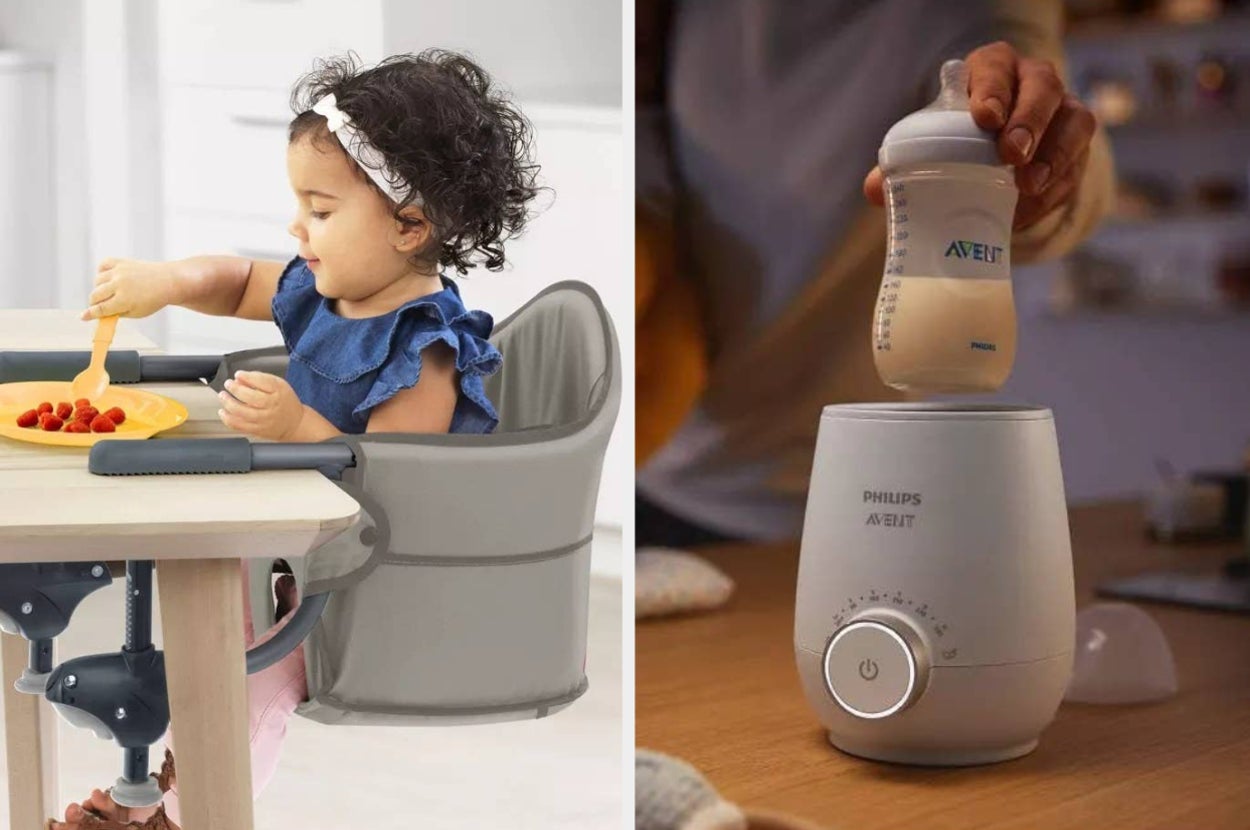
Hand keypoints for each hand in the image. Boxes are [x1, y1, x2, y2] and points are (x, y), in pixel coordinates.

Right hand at [82, 258, 178, 320]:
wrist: (168, 281)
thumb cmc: (154, 299)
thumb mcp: (137, 313)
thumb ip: (117, 313)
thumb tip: (100, 314)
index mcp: (124, 300)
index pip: (100, 309)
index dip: (90, 314)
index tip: (83, 317)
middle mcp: (119, 285)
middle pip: (95, 295)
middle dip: (95, 303)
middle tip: (100, 305)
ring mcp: (119, 272)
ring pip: (97, 281)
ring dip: (99, 288)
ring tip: (110, 292)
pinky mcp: (121, 262)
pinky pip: (103, 265)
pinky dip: (102, 272)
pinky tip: (109, 278)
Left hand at [217, 370, 305, 440]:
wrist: (294, 424)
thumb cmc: (285, 402)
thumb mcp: (279, 385)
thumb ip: (260, 379)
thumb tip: (240, 378)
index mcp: (278, 392)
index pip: (263, 382)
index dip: (247, 377)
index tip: (238, 374)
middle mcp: (272, 406)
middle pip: (251, 398)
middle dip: (236, 389)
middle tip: (228, 384)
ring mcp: (264, 419)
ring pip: (242, 413)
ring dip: (229, 403)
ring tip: (223, 396)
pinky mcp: (257, 430)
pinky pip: (239, 426)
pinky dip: (228, 419)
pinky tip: (223, 412)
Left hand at [864, 41, 1096, 230]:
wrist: (1000, 152)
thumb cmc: (960, 138)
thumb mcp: (934, 141)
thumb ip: (905, 162)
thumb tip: (876, 189)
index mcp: (992, 69)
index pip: (994, 66)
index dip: (991, 88)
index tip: (983, 117)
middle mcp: (1034, 82)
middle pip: (1043, 89)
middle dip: (1029, 120)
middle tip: (1010, 154)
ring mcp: (1063, 112)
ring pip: (1073, 122)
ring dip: (1053, 155)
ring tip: (1027, 185)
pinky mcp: (1078, 147)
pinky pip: (1076, 163)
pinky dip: (1055, 187)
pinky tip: (1030, 207)